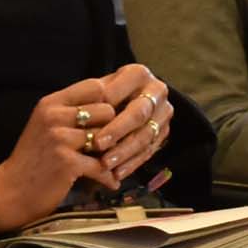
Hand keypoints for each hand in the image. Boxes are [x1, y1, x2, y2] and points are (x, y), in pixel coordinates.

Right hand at [0, 79, 116, 234]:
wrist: (5, 194)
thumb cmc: (30, 161)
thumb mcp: (45, 125)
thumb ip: (70, 112)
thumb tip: (109, 100)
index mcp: (50, 103)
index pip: (94, 86)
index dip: (109, 100)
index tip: (113, 118)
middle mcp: (55, 116)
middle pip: (107, 109)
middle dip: (113, 128)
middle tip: (114, 145)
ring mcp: (60, 139)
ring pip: (107, 136)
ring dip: (114, 153)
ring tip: (113, 164)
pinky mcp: (67, 162)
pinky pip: (102, 166)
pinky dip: (109, 178)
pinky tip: (110, 183)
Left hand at [86, 62, 173, 186]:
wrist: (126, 103)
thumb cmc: (103, 97)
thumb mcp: (97, 90)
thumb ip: (91, 99)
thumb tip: (82, 114)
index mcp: (138, 74)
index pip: (119, 94)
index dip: (103, 113)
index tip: (88, 128)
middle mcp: (156, 90)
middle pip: (137, 114)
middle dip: (117, 132)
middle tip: (98, 146)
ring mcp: (164, 112)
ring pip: (145, 135)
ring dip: (125, 152)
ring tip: (106, 166)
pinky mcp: (165, 132)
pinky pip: (150, 150)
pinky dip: (133, 163)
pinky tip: (117, 173)